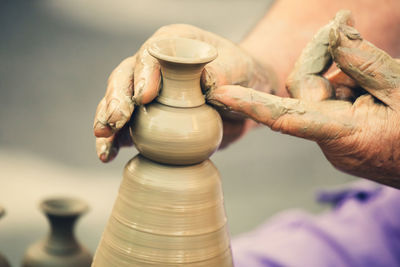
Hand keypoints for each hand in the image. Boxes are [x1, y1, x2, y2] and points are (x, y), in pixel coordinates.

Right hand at [93, 24, 275, 161]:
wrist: (243, 98)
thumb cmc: (241, 76)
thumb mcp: (238, 70)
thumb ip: (222, 74)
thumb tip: (204, 85)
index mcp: (172, 45)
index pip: (151, 55)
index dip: (144, 75)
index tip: (145, 97)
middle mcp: (152, 66)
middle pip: (124, 78)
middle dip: (116, 100)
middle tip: (113, 122)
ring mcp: (146, 93)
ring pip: (118, 103)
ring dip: (108, 124)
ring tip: (104, 144)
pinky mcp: (147, 118)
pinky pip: (127, 127)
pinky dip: (116, 141)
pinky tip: (108, 154)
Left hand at [207, 10, 399, 187]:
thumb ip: (366, 63)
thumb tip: (334, 35)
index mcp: (342, 135)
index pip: (283, 117)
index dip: (250, 104)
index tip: (219, 94)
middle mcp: (329, 142)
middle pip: (303, 90)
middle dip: (321, 58)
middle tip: (345, 27)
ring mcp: (334, 142)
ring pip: (318, 95)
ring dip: (341, 73)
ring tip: (377, 77)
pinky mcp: (341, 138)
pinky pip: (331, 105)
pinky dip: (346, 87)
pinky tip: (372, 88)